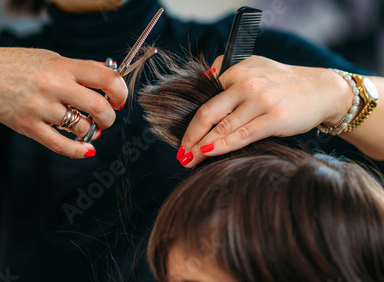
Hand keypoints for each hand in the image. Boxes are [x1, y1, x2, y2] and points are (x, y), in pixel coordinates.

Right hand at [0, 47, 127, 158]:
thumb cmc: (22, 66)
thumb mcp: (53, 59)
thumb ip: (83, 68)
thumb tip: (114, 75)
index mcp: (63, 66)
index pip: (106, 78)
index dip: (120, 92)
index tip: (118, 100)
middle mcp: (53, 85)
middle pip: (98, 106)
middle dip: (109, 117)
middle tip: (106, 118)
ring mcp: (40, 107)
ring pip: (82, 128)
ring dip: (92, 132)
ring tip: (87, 128)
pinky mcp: (28, 126)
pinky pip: (61, 145)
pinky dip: (79, 151)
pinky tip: (86, 150)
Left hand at [177, 55, 352, 166]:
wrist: (323, 90)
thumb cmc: (284, 83)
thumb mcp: (255, 67)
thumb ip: (228, 73)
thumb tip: (202, 83)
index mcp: (237, 70)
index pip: (204, 98)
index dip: (190, 120)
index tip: (182, 138)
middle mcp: (245, 83)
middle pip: (207, 113)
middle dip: (190, 137)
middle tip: (180, 154)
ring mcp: (260, 100)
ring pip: (222, 127)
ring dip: (200, 147)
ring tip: (189, 160)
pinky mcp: (274, 117)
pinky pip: (241, 135)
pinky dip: (221, 146)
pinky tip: (208, 154)